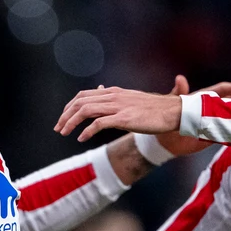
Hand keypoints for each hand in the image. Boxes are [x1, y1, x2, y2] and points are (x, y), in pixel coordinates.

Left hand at [56, 86, 183, 141]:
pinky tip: (81, 138)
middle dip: (65, 115)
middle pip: (80, 102)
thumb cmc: (153, 109)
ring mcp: (118, 106)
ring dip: (71, 122)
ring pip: (85, 110)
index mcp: (113, 92)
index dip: (70, 106)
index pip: (83, 95)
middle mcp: (113, 96)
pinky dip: (86, 131)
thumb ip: (114, 100)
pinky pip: (99, 123)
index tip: (63, 118)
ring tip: (64, 133)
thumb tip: (100, 96)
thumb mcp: (131, 101)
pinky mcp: (124, 118)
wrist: (173, 112)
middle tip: (58, 128)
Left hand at [151, 75, 230, 155]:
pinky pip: (228, 133)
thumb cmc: (167, 118)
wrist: (163, 141)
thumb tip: (180, 78)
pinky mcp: (213, 136)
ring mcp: (213, 122)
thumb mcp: (172, 104)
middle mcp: (211, 109)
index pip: (222, 91)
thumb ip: (177, 93)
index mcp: (203, 99)